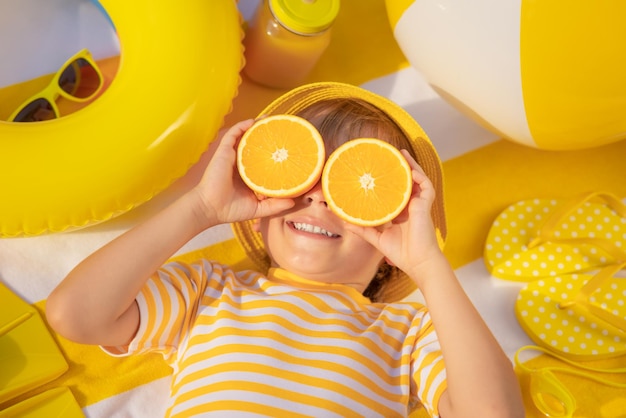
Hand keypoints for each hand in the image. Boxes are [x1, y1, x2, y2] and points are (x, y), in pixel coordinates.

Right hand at [192, 119, 294, 226]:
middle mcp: (241, 164)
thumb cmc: (230, 209)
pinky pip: (233, 134)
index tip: (288, 149)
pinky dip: (243, 126)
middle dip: (268, 137)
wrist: (210, 208)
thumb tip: (293, 202)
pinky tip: (254, 122)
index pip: (263, 161)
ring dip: (257, 127)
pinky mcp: (224, 151)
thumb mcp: (258, 209)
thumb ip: (275, 205)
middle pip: (256, 146)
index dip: (274, 154)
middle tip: (282, 130)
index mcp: (248, 176)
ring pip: (245, 137)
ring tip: (271, 120)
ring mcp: (232, 156)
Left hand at [345, 150, 442, 280]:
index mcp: (402, 212)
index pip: (396, 192)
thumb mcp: (377, 239)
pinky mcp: (426, 206)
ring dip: (412, 166)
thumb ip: (364, 230)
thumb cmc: (401, 253)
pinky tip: (410, 169)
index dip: (389, 181)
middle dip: (401, 168)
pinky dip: (419, 176)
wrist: (418, 263)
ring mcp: (420, 205)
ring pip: (418, 180)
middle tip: (391, 155)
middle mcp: (411, 206)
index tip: (378, 172)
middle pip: (408, 182)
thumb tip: (345, 223)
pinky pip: (426, 186)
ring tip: (401, 154)